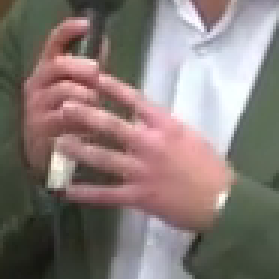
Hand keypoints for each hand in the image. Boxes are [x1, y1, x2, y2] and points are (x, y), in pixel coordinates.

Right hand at [22, 17, 108, 176]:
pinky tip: (89, 125)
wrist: (42, 154)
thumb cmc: (63, 116)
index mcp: (45, 70)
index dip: (68, 30)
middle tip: (97, 72)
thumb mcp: (75, 89)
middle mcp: (36, 85)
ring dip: (85, 95)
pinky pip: (63, 119)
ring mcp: (35, 107)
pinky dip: (80, 119)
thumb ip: (88, 68)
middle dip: (80, 66)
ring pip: (63, 92)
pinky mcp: (40, 130)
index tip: (86, 23)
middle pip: (57, 66)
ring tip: (96, 103)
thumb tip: (104, 42)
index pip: (53, 43)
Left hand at [53, 72, 234, 232]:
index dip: (110, 87)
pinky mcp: (138, 197)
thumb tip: (138, 115)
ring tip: (56, 142)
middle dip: (84, 114)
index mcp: (166, 125)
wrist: (222, 202)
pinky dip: (85, 193)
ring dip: (78, 150)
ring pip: (103, 158)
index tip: (91, 76)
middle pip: (111, 125)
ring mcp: (142, 171)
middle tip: (63, 106)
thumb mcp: (188, 136)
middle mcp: (151, 144)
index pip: (134, 100)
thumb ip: (162, 125)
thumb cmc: (209, 167)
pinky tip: (66, 190)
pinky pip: (106, 194)